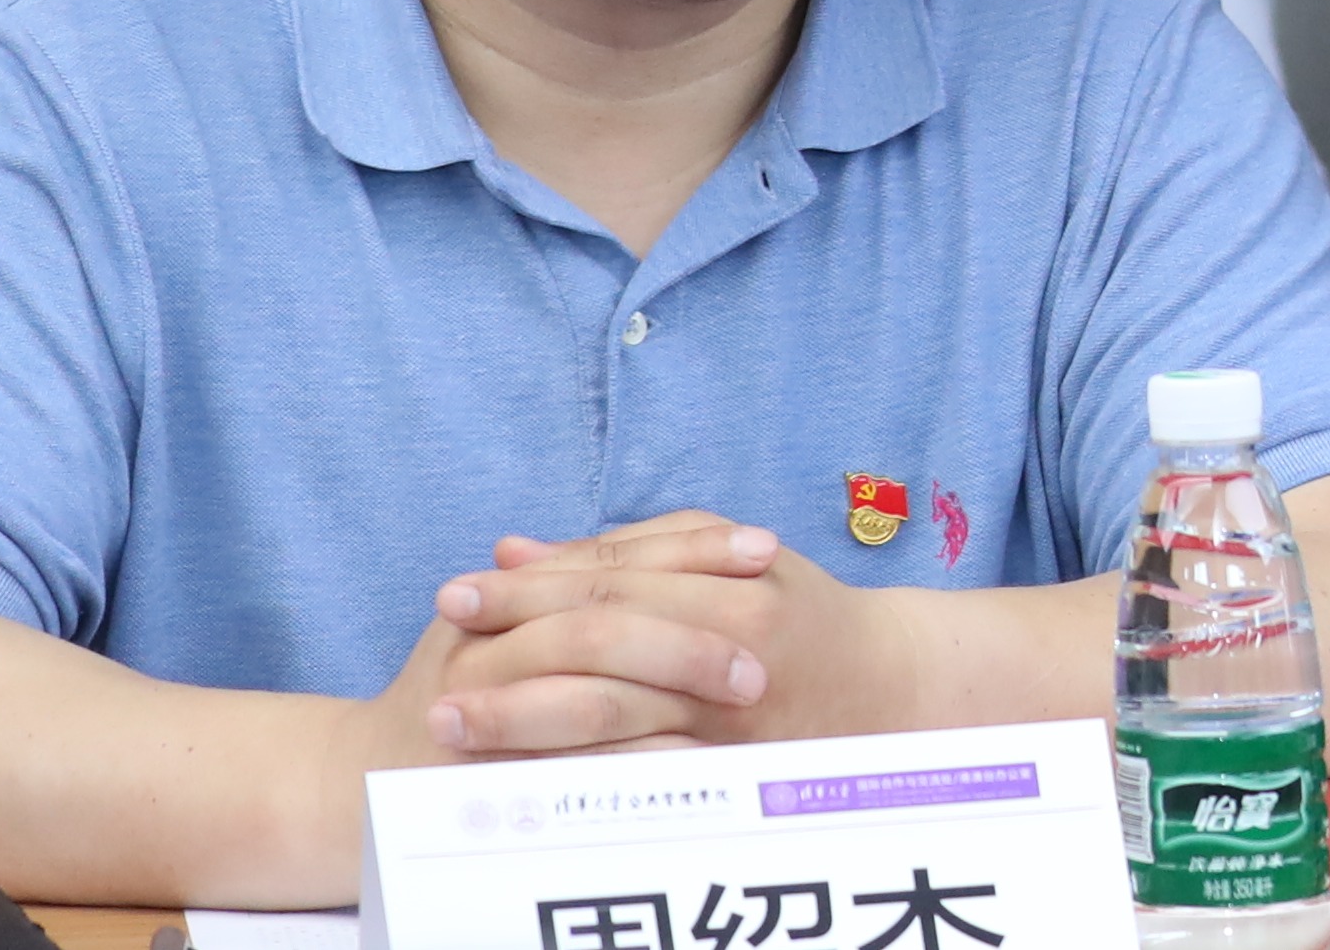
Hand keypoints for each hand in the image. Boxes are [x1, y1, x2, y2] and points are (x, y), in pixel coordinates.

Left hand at [403, 513, 935, 754]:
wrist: (889, 691)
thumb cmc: (799, 614)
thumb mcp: (728, 558)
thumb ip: (629, 550)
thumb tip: (516, 549)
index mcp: (732, 592)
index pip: (611, 582)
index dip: (529, 585)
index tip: (457, 591)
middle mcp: (732, 655)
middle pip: (602, 645)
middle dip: (512, 646)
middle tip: (440, 657)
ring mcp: (728, 723)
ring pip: (609, 715)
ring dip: (519, 716)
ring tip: (449, 720)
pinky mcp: (723, 780)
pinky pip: (632, 775)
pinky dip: (568, 770)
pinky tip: (512, 773)